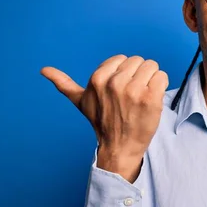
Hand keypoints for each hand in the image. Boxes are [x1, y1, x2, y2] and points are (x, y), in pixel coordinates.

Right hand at [41, 55, 168, 181]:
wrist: (119, 147)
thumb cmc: (102, 122)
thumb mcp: (81, 101)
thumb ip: (64, 84)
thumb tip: (43, 69)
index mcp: (98, 78)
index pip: (123, 59)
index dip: (125, 73)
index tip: (121, 90)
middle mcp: (114, 82)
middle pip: (140, 61)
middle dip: (139, 76)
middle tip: (133, 96)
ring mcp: (133, 90)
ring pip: (152, 67)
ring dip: (152, 81)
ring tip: (142, 98)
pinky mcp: (150, 98)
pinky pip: (162, 77)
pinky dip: (161, 86)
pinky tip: (152, 100)